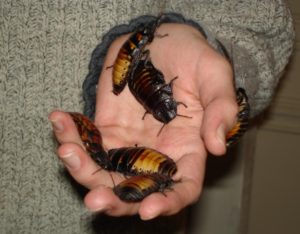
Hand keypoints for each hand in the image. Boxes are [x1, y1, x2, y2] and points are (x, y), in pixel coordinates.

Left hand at [49, 23, 236, 219]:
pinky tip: (59, 119)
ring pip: (104, 172)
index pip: (182, 187)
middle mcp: (157, 153)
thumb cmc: (194, 58)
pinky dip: (70, 135)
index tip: (147, 210)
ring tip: (67, 149)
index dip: (167, 203)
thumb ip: (220, 109)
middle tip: (94, 199)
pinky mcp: (107, 126)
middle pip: (136, 190)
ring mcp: (129, 142)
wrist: (162, 41)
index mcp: (188, 148)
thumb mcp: (214, 76)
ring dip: (83, 170)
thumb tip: (216, 147)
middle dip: (114, 199)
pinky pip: (86, 142)